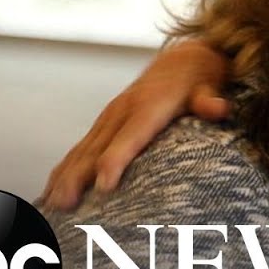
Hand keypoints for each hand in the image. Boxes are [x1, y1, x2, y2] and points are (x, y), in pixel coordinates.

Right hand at [41, 39, 228, 209]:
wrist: (182, 61)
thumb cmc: (199, 80)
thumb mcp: (209, 86)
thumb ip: (209, 100)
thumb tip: (218, 107)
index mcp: (148, 106)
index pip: (130, 137)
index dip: (116, 160)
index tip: (105, 186)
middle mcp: (121, 112)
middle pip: (96, 149)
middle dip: (78, 177)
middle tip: (65, 205)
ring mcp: (109, 118)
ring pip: (82, 151)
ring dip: (63, 178)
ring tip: (51, 206)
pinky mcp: (103, 124)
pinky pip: (79, 150)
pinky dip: (63, 171)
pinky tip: (50, 194)